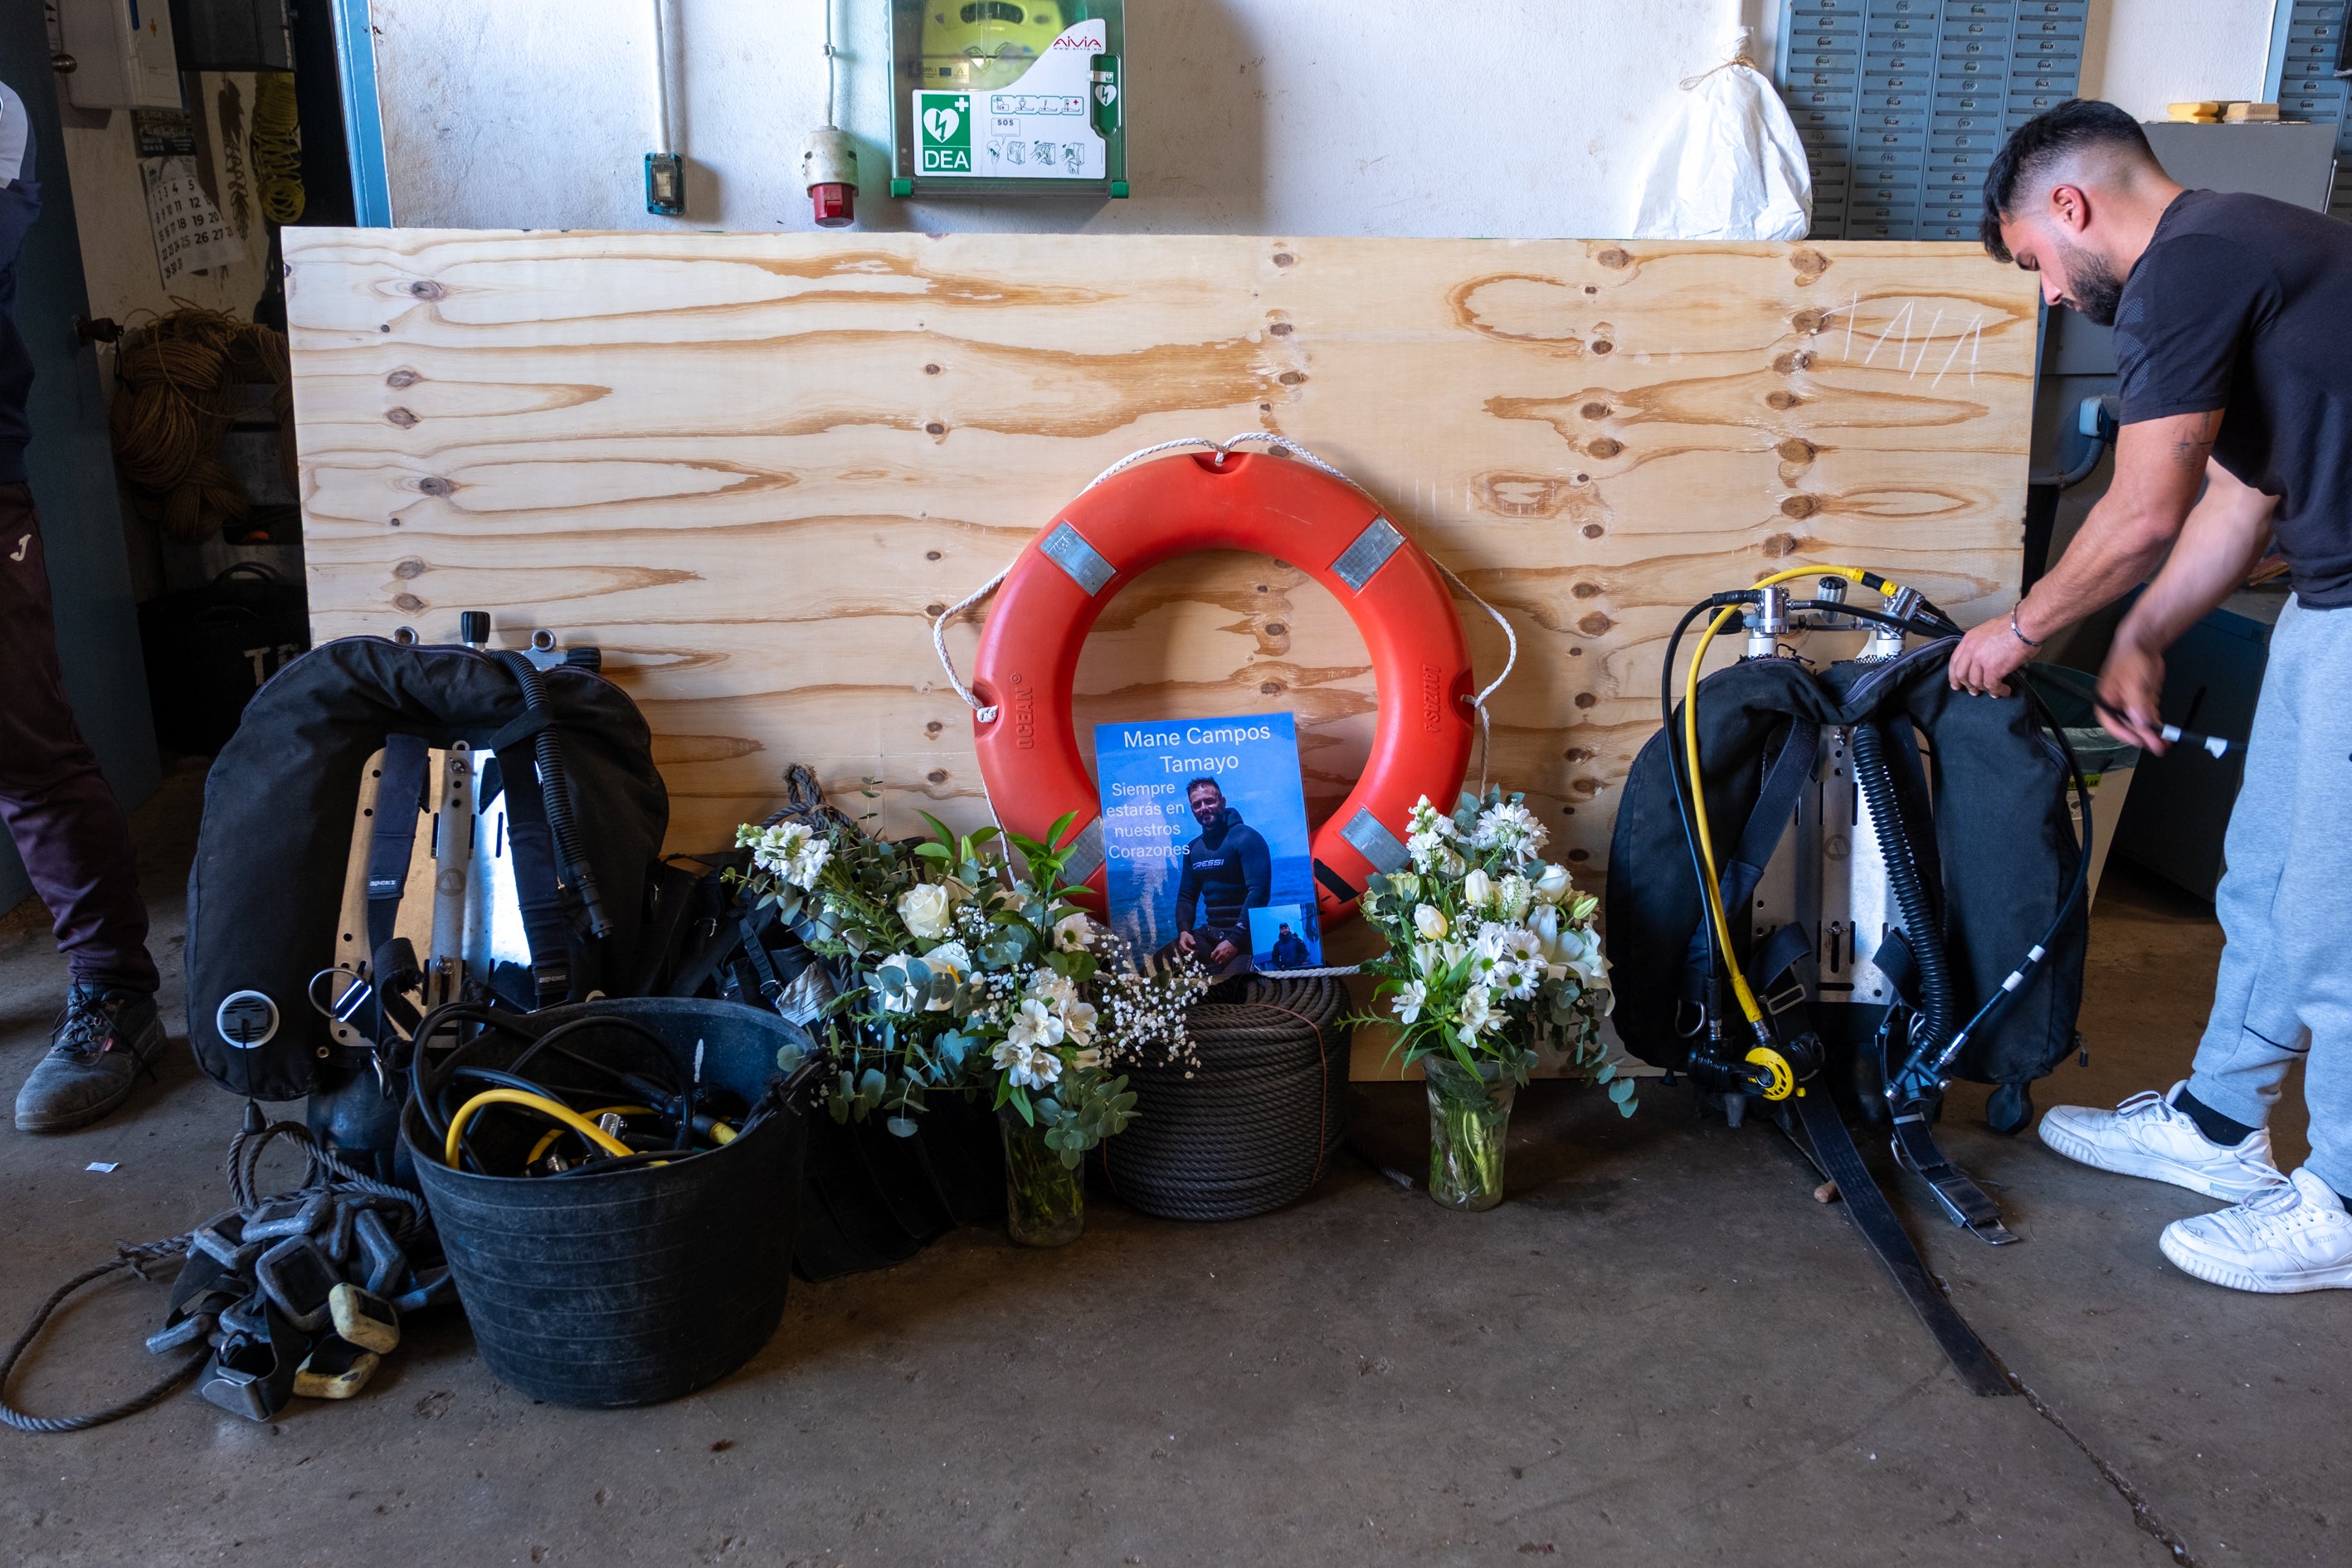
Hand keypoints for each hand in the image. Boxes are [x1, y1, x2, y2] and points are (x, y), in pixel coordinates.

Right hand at [1176, 930, 1196, 954]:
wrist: (1184, 935)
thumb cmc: (1187, 936)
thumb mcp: (1189, 936)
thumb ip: (1191, 940)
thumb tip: (1194, 944)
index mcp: (1181, 943)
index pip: (1185, 948)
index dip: (1189, 950)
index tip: (1194, 951)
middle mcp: (1181, 947)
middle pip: (1186, 952)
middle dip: (1191, 953)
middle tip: (1196, 952)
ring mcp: (1183, 949)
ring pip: (1187, 953)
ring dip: (1192, 954)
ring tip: (1197, 952)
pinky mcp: (1185, 950)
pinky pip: (1188, 953)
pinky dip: (1192, 953)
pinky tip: (1196, 952)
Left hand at [1209, 939, 1237, 964]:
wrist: (1233, 943)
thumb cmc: (1226, 943)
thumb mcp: (1219, 945)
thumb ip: (1215, 950)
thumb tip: (1212, 953)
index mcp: (1217, 950)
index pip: (1212, 957)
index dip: (1213, 957)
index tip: (1214, 957)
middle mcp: (1220, 954)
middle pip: (1216, 960)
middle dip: (1216, 959)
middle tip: (1217, 958)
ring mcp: (1224, 956)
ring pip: (1220, 962)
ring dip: (1220, 961)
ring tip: (1221, 959)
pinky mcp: (1228, 958)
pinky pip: (1224, 962)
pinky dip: (1223, 961)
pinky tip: (1224, 959)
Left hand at [1947, 614, 2035, 696]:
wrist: (2025, 625)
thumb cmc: (2014, 626)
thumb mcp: (1988, 632)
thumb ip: (1981, 645)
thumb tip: (1984, 659)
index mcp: (1969, 640)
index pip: (1955, 661)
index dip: (1954, 676)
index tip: (1957, 684)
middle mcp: (1971, 650)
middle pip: (1961, 674)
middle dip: (1967, 685)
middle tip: (1974, 692)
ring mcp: (1981, 660)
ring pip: (1976, 682)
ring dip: (1985, 689)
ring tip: (1993, 692)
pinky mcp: (1993, 669)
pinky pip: (1992, 686)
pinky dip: (1998, 691)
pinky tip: (2004, 691)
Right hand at [2097, 638, 2168, 752]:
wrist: (2143, 642)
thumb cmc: (2130, 658)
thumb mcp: (2134, 685)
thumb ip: (2137, 706)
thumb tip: (2141, 725)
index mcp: (2106, 700)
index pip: (2112, 724)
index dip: (2125, 735)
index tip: (2140, 741)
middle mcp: (2117, 704)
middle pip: (2128, 726)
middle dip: (2143, 736)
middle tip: (2157, 746)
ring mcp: (2130, 702)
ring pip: (2140, 723)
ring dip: (2152, 733)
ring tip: (2164, 742)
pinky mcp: (2143, 699)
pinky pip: (2149, 715)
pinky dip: (2156, 723)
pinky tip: (2163, 730)